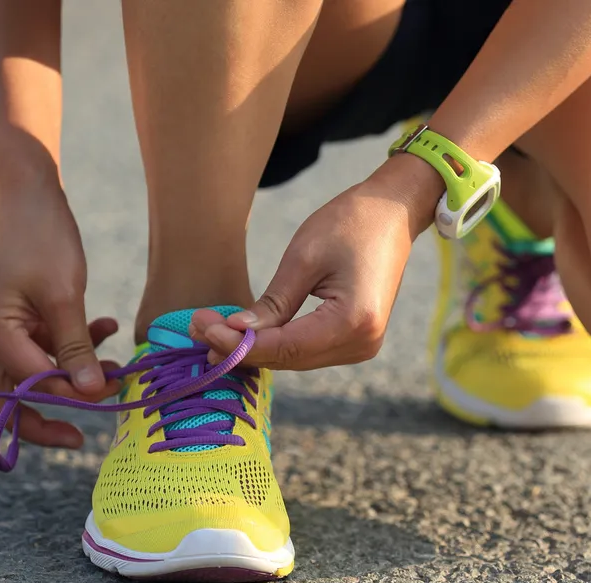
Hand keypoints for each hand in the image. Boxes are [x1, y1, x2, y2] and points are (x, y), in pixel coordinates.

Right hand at [0, 185, 119, 448]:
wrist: (30, 191)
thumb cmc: (44, 237)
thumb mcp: (66, 297)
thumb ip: (76, 349)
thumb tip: (92, 396)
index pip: (26, 388)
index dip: (66, 401)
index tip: (105, 405)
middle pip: (8, 398)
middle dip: (47, 417)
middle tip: (82, 438)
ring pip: (32, 373)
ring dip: (72, 374)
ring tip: (113, 368)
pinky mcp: (14, 317)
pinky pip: (41, 348)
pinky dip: (72, 346)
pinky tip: (105, 330)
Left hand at [190, 155, 440, 369]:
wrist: (394, 214)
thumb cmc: (351, 223)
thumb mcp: (303, 257)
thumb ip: (272, 303)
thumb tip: (234, 332)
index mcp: (352, 321)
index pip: (285, 347)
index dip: (239, 343)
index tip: (201, 328)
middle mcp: (361, 344)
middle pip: (288, 359)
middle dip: (240, 347)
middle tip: (196, 328)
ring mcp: (361, 347)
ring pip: (295, 360)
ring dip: (254, 348)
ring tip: (212, 331)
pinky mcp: (355, 342)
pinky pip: (307, 352)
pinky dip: (276, 345)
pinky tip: (245, 334)